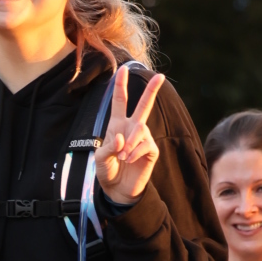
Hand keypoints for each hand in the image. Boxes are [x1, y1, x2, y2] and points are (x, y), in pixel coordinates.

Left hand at [94, 65, 164, 205]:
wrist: (117, 190)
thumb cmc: (107, 171)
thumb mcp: (100, 160)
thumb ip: (107, 148)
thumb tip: (121, 138)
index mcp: (117, 125)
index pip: (120, 102)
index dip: (120, 86)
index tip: (122, 70)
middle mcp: (132, 129)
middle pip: (143, 106)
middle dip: (152, 91)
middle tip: (161, 76)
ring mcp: (143, 139)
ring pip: (140, 130)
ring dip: (130, 143)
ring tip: (122, 156)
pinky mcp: (151, 151)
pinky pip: (146, 145)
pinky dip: (135, 152)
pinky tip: (130, 160)